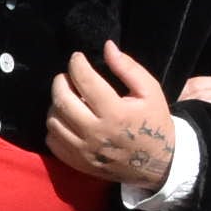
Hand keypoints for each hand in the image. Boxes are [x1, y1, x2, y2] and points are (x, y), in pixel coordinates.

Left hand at [46, 41, 177, 191]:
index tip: (77, 57)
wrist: (158, 164)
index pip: (85, 81)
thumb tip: (107, 46)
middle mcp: (96, 133)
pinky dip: (55, 126)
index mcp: (116, 113)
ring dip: (56, 103)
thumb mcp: (150, 92)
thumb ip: (128, 68)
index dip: (77, 64)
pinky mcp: (78, 162)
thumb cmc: (154, 122)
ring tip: (68, 97)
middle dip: (61, 81)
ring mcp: (84, 150)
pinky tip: (67, 118)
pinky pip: (52, 141)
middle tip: (67, 76)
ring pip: (53, 120)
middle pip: (62, 100)